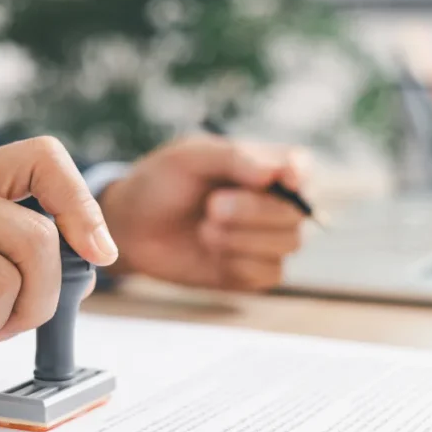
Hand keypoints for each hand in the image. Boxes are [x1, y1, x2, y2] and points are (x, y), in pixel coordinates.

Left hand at [99, 134, 309, 290]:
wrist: (131, 227)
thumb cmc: (161, 183)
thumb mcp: (190, 157)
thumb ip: (234, 158)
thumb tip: (276, 173)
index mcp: (264, 166)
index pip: (300, 167)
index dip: (298, 175)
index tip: (286, 179)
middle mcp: (273, 203)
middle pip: (295, 212)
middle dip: (254, 211)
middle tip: (212, 207)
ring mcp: (266, 240)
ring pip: (288, 244)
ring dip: (243, 238)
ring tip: (204, 230)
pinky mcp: (253, 273)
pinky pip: (270, 274)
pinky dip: (240, 264)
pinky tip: (212, 253)